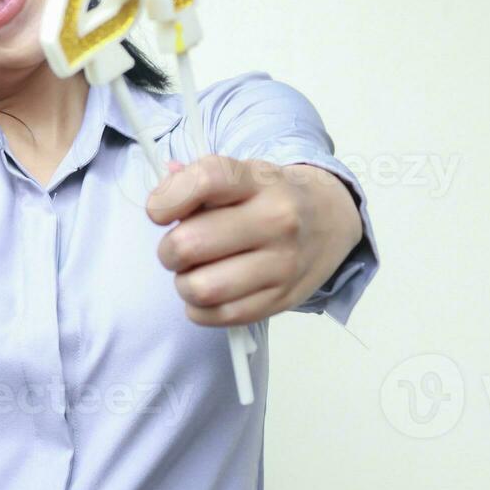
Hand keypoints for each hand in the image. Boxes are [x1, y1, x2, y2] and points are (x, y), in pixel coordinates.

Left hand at [145, 154, 362, 326]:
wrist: (330, 219)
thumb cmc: (270, 196)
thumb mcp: (240, 174)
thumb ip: (193, 181)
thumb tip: (161, 201)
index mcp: (259, 181)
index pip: (206, 180)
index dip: (167, 199)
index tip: (158, 212)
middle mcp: (276, 220)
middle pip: (190, 244)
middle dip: (168, 250)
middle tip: (177, 248)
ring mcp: (282, 264)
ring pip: (202, 288)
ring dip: (184, 283)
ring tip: (194, 272)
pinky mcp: (281, 300)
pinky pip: (219, 316)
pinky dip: (200, 308)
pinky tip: (209, 291)